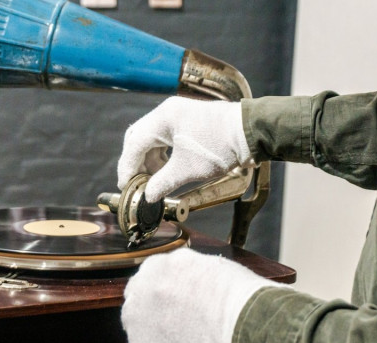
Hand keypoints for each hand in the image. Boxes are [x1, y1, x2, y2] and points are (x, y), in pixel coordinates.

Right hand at [117, 96, 253, 201]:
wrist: (250, 133)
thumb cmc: (219, 148)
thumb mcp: (187, 170)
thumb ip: (162, 183)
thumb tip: (148, 196)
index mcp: (163, 118)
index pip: (134, 143)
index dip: (127, 167)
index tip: (126, 186)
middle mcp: (167, 112)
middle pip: (139, 137)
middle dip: (136, 162)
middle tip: (136, 183)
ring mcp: (178, 114)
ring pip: (152, 138)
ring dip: (149, 159)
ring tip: (154, 179)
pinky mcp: (188, 120)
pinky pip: (165, 137)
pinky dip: (162, 154)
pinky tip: (166, 169)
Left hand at [121, 248, 283, 342]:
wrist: (243, 323)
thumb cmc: (239, 297)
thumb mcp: (210, 268)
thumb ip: (189, 275)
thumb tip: (189, 287)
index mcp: (162, 263)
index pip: (149, 278)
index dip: (161, 294)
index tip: (172, 304)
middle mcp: (144, 284)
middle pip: (136, 301)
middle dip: (151, 312)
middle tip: (174, 325)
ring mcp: (139, 314)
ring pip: (136, 327)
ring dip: (153, 335)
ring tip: (183, 342)